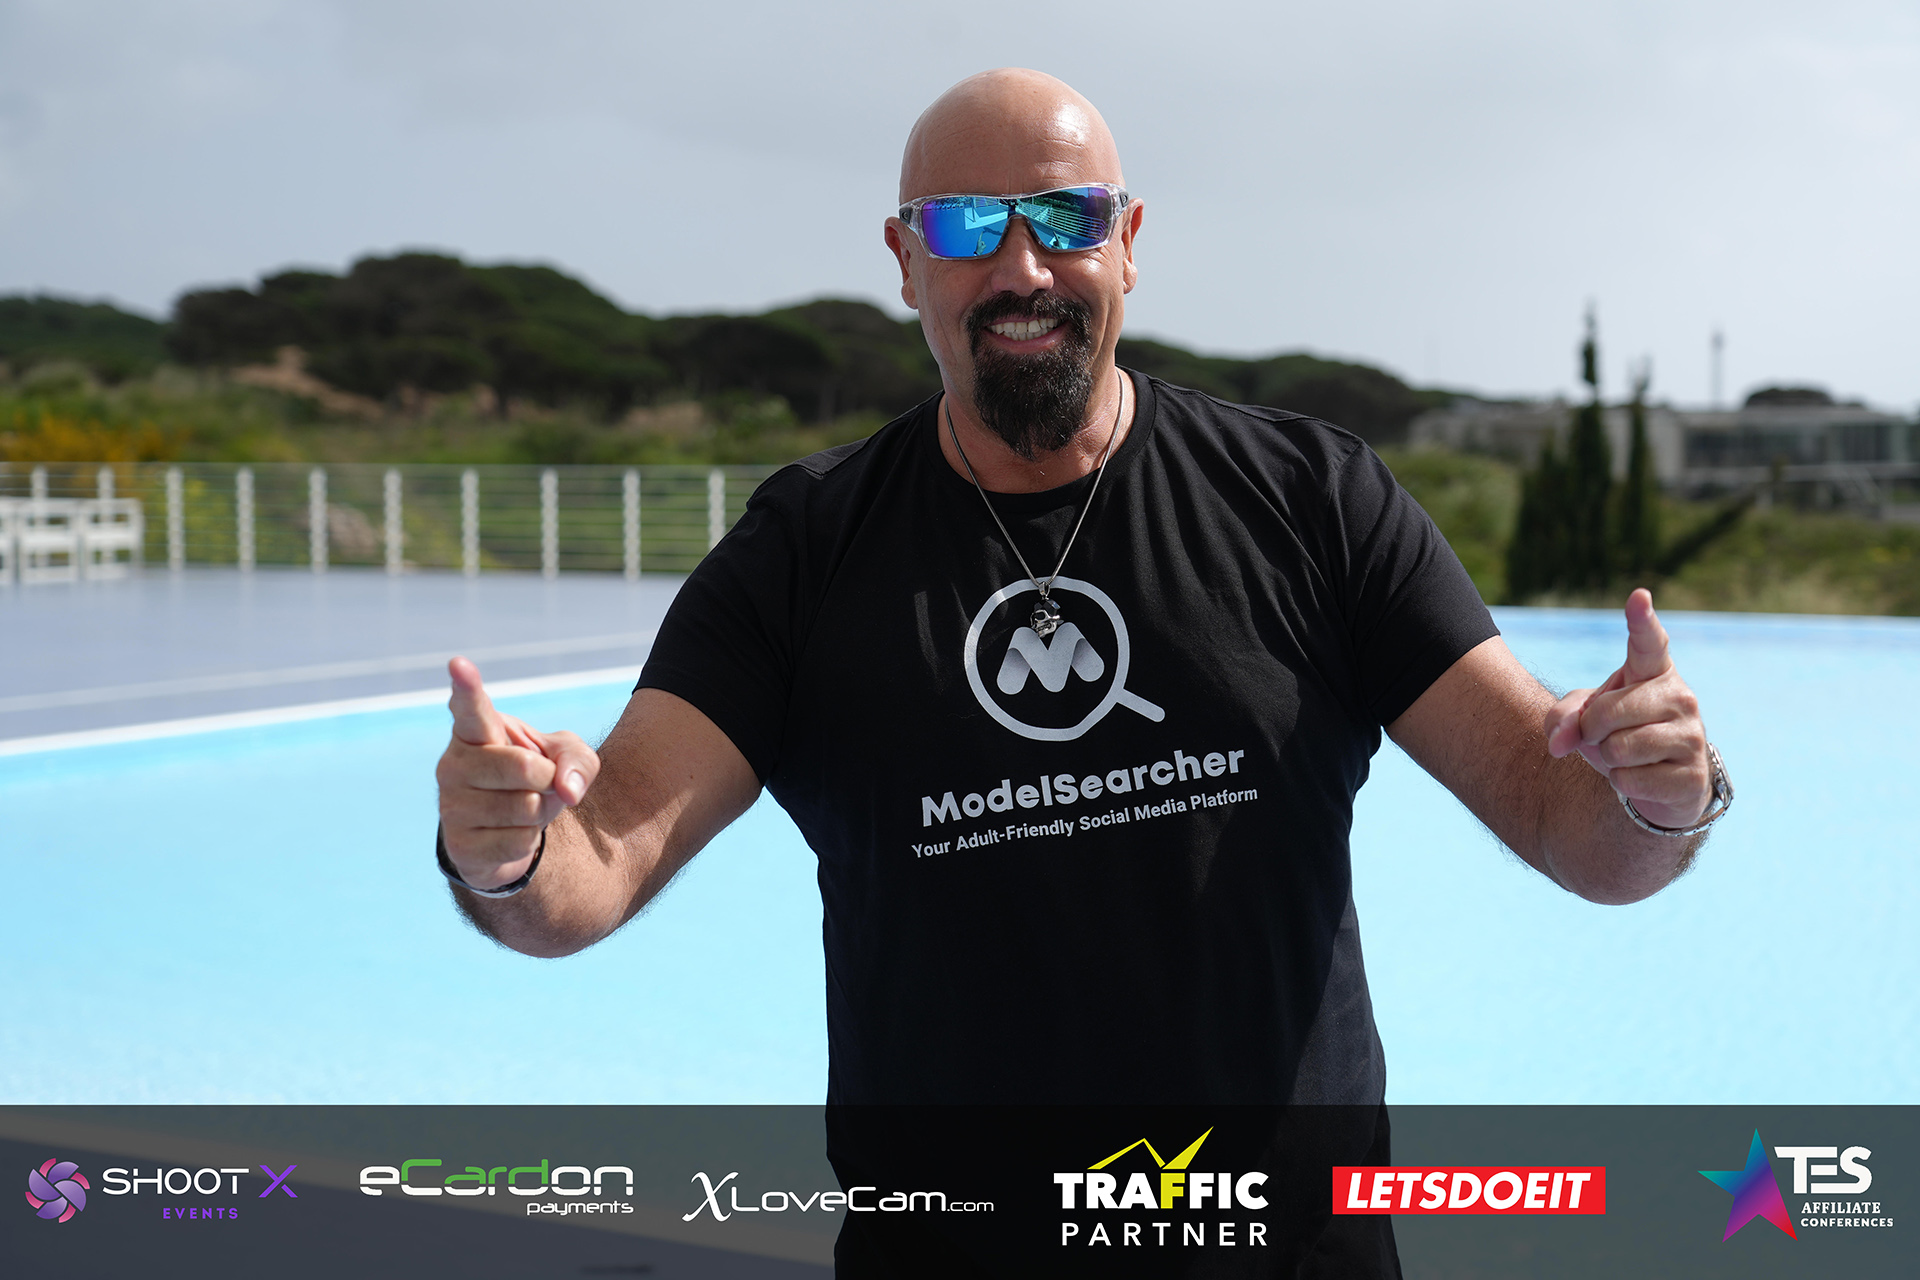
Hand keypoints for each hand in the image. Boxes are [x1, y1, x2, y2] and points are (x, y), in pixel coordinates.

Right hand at [435, 656, 599, 889]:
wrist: (508, 833)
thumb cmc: (535, 778)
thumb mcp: (566, 756)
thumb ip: (577, 759)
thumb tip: (567, 790)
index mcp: (476, 731)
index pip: (470, 708)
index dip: (467, 687)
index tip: (459, 663)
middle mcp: (453, 764)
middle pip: (523, 767)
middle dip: (548, 778)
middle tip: (538, 781)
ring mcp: (451, 806)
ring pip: (525, 808)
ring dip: (540, 812)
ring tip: (523, 807)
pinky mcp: (459, 845)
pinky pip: (518, 842)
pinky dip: (529, 840)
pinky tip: (511, 834)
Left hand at [1543, 589, 1710, 830]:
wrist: (1661, 782)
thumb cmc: (1620, 733)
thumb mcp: (1585, 716)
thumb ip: (1562, 718)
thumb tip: (1559, 743)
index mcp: (1653, 672)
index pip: (1648, 642)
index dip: (1641, 621)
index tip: (1638, 597)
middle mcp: (1679, 697)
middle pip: (1608, 711)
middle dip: (1590, 729)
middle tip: (1602, 734)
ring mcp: (1692, 735)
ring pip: (1618, 748)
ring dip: (1607, 759)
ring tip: (1625, 756)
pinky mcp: (1693, 776)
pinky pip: (1630, 780)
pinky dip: (1621, 784)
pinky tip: (1642, 777)